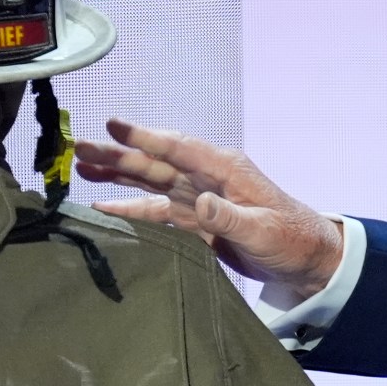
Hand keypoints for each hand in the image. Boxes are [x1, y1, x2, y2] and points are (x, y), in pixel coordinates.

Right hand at [74, 119, 343, 296]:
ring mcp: (198, 199)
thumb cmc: (292, 239)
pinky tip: (105, 209)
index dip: (146, 137)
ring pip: (151, 183)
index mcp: (225, 170)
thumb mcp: (264, 230)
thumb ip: (230, 218)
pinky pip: (157, 212)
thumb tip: (200, 204)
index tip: (113, 124)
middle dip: (118, 154)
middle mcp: (207, 179)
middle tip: (79, 146)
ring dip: (118, 175)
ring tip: (81, 167)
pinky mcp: (195, 223)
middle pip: (156, 162)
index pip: (179, 148)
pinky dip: (131, 210)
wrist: (307, 261)